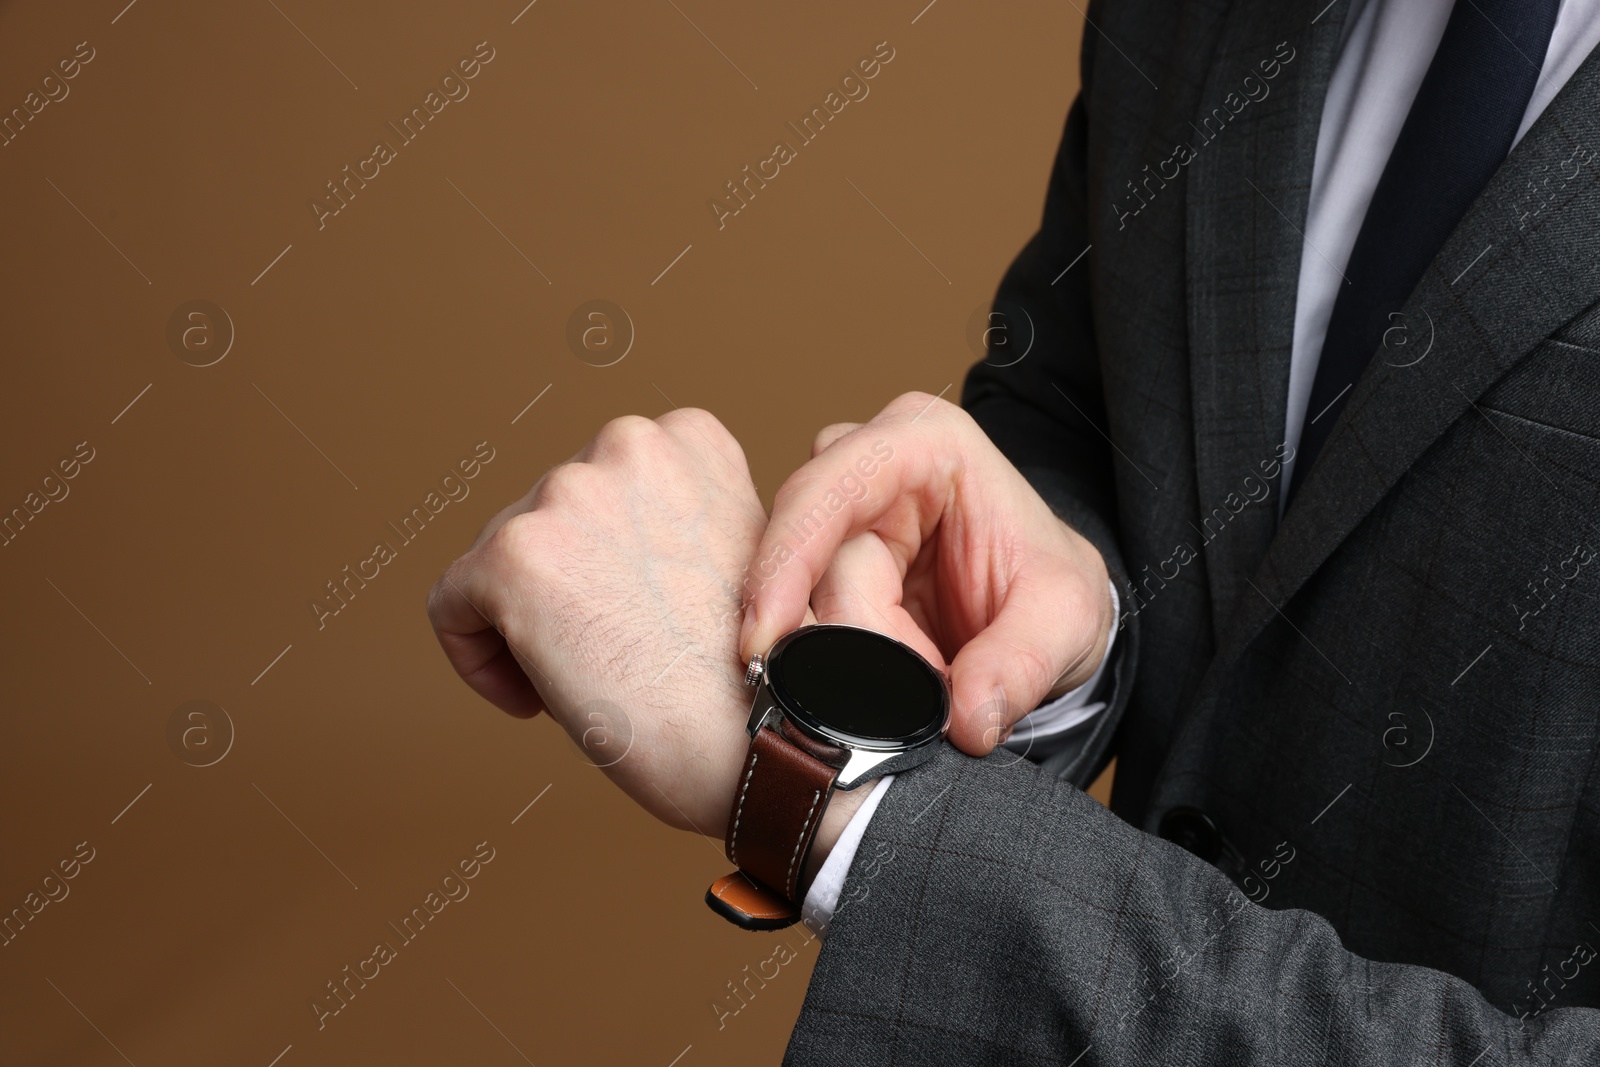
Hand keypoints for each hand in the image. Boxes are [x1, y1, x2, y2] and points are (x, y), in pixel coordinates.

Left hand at [426, 409, 772, 834]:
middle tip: (620, 658)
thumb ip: (683, 519)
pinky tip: (538, 700)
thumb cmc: (771, 676)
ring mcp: (568, 492)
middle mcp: (628, 443)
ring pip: (501, 562)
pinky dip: (480, 658)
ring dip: (532, 622)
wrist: (781, 744)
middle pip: (547, 517)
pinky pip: (453, 606)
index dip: (613, 557)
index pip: (602, 482)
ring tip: (595, 680)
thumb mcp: (747, 557)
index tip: (642, 614)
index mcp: (688, 437)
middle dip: (571, 587)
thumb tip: (615, 540)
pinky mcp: (517, 555)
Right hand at [740, 392, 1114, 755]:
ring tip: (933, 674)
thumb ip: (1021, 666)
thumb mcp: (1066, 622)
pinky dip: (839, 671)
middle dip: (860, 645)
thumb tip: (966, 718)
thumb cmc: (1050, 588)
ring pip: (803, 607)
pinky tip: (884, 683)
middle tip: (933, 683)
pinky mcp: (818, 567)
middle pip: (811, 566)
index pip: (826, 490)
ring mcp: (835, 518)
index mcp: (926, 443)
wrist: (1040, 612)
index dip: (787, 561)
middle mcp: (864, 467)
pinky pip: (801, 630)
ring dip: (858, 664)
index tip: (765, 637)